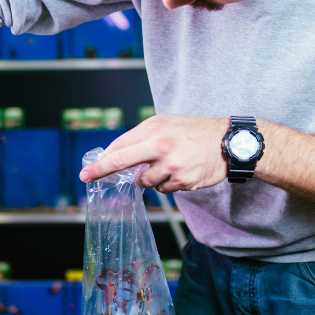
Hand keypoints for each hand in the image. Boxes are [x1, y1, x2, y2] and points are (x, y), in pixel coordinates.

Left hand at [79, 115, 228, 192]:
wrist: (228, 142)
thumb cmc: (194, 132)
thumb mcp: (167, 124)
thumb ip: (142, 138)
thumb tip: (116, 155)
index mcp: (154, 128)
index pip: (121, 145)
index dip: (103, 159)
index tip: (88, 170)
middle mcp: (160, 145)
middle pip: (122, 161)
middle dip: (101, 170)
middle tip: (86, 177)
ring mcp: (171, 165)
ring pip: (144, 181)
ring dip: (149, 179)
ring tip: (167, 166)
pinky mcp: (182, 181)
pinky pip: (163, 189)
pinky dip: (167, 184)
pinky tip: (180, 172)